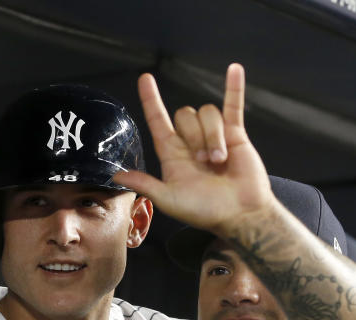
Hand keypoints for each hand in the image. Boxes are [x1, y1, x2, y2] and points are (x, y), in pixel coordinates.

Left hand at [112, 63, 274, 237]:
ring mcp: (214, 136)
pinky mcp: (236, 134)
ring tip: (220, 160)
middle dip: (194, 136)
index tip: (145, 79)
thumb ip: (145, 185)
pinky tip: (234, 69)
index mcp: (173, 155)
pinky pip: (233, 105)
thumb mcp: (169, 200)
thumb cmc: (205, 212)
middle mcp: (191, 142)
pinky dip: (234, 87)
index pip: (158, 122)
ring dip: (212, 136)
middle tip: (203, 161)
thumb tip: (115, 177)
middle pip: (184, 115)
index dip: (151, 100)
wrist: (239, 215)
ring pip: (207, 114)